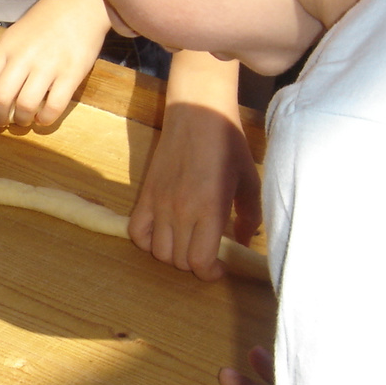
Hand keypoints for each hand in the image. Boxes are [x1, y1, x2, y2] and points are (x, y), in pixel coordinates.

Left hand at [0, 0, 110, 129]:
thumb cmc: (44, 22)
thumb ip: (2, 62)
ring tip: (23, 119)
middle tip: (2, 122)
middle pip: (0, 99)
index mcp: (5, 47)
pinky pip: (54, 107)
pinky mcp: (72, 74)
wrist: (80, 4)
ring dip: (21, 120)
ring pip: (24, 106)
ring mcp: (48, 66)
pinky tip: (43, 116)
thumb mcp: (14, 36)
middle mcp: (23, 57)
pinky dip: (45, 119)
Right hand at [129, 99, 260, 280]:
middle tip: (208, 252)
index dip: (210, 273)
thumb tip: (244, 243)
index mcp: (210, 208)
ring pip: (158, 251)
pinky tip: (164, 233)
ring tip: (187, 243)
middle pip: (179, 260)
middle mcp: (181, 210)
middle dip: (196, 264)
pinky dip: (147, 241)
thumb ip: (248, 216)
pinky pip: (136, 231)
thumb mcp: (249, 180)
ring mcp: (160, 202)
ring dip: (173, 255)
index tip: (221, 266)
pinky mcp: (146, 193)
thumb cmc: (228, 142)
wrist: (197, 112)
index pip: (199, 262)